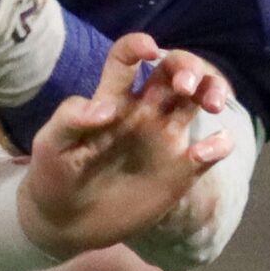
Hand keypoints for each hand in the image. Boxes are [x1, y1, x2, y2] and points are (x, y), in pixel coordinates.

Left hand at [18, 34, 231, 258]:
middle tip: (185, 87)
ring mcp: (164, 139)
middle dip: (189, 66)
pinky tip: (207, 151)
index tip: (149, 51)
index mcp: (112, 99)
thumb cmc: (54, 177)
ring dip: (212, 90)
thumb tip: (108, 107)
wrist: (66, 224)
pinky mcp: (179, 170)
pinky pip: (210, 151)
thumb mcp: (50, 145)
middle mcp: (143, 111)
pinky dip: (219, 145)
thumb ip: (70, 118)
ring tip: (212, 105)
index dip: (139, 46)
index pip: (128, 59)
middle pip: (175, 70)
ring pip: (198, 99)